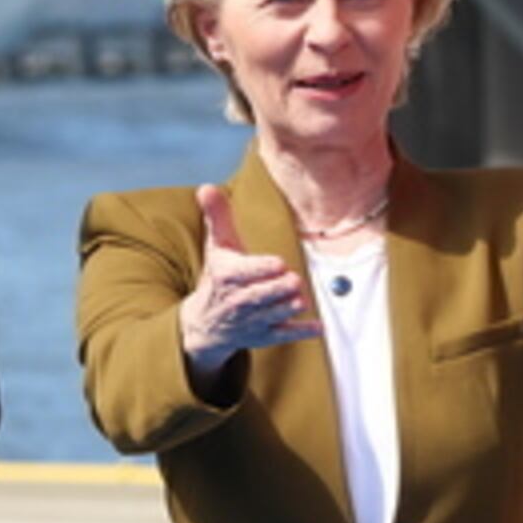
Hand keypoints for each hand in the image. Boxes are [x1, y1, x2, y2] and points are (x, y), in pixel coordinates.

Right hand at [177, 185, 316, 380]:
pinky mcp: (264, 335)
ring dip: (287, 308)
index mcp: (227, 276)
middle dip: (277, 289)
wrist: (204, 323)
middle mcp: (239, 300)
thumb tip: (206, 187)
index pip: (244, 272)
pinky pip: (284, 335)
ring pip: (273, 315)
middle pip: (259, 296)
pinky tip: (318, 327)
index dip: (260, 268)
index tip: (278, 263)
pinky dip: (301, 332)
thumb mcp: (216, 246)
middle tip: (294, 281)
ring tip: (301, 300)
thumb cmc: (217, 277)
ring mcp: (252, 320)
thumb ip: (217, 216)